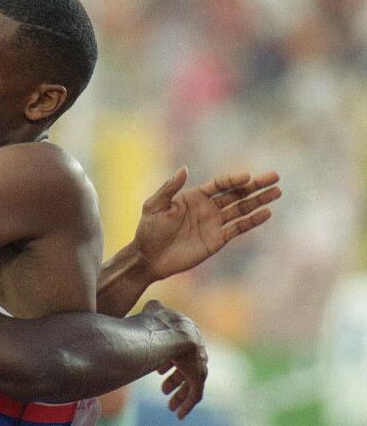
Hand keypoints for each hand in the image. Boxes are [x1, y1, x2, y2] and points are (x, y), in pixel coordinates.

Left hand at [133, 167, 280, 280]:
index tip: (247, 177)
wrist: (149, 258)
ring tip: (277, 192)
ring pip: (241, 209)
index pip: (219, 184)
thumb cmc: (148, 230)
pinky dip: (252, 221)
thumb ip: (169, 187)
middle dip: (255, 186)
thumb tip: (185, 168)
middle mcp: (207, 208)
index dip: (234, 180)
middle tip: (275, 177)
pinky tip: (267, 213)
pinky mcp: (217, 240)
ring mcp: (214, 224)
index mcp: (193, 197)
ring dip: (259, 201)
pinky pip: (238, 228)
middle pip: (236, 193)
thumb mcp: (154, 205)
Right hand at [143, 300, 207, 419]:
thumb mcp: (152, 314)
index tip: (157, 370)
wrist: (171, 332)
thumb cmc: (155, 322)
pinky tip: (179, 414)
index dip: (167, 360)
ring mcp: (198, 362)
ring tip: (170, 405)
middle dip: (175, 379)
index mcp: (185, 332)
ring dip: (180, 394)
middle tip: (164, 389)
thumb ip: (152, 312)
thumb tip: (149, 305)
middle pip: (187, 367)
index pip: (180, 349)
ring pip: (191, 382)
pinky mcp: (199, 377)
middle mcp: (195, 348)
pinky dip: (186, 405)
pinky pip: (195, 395)